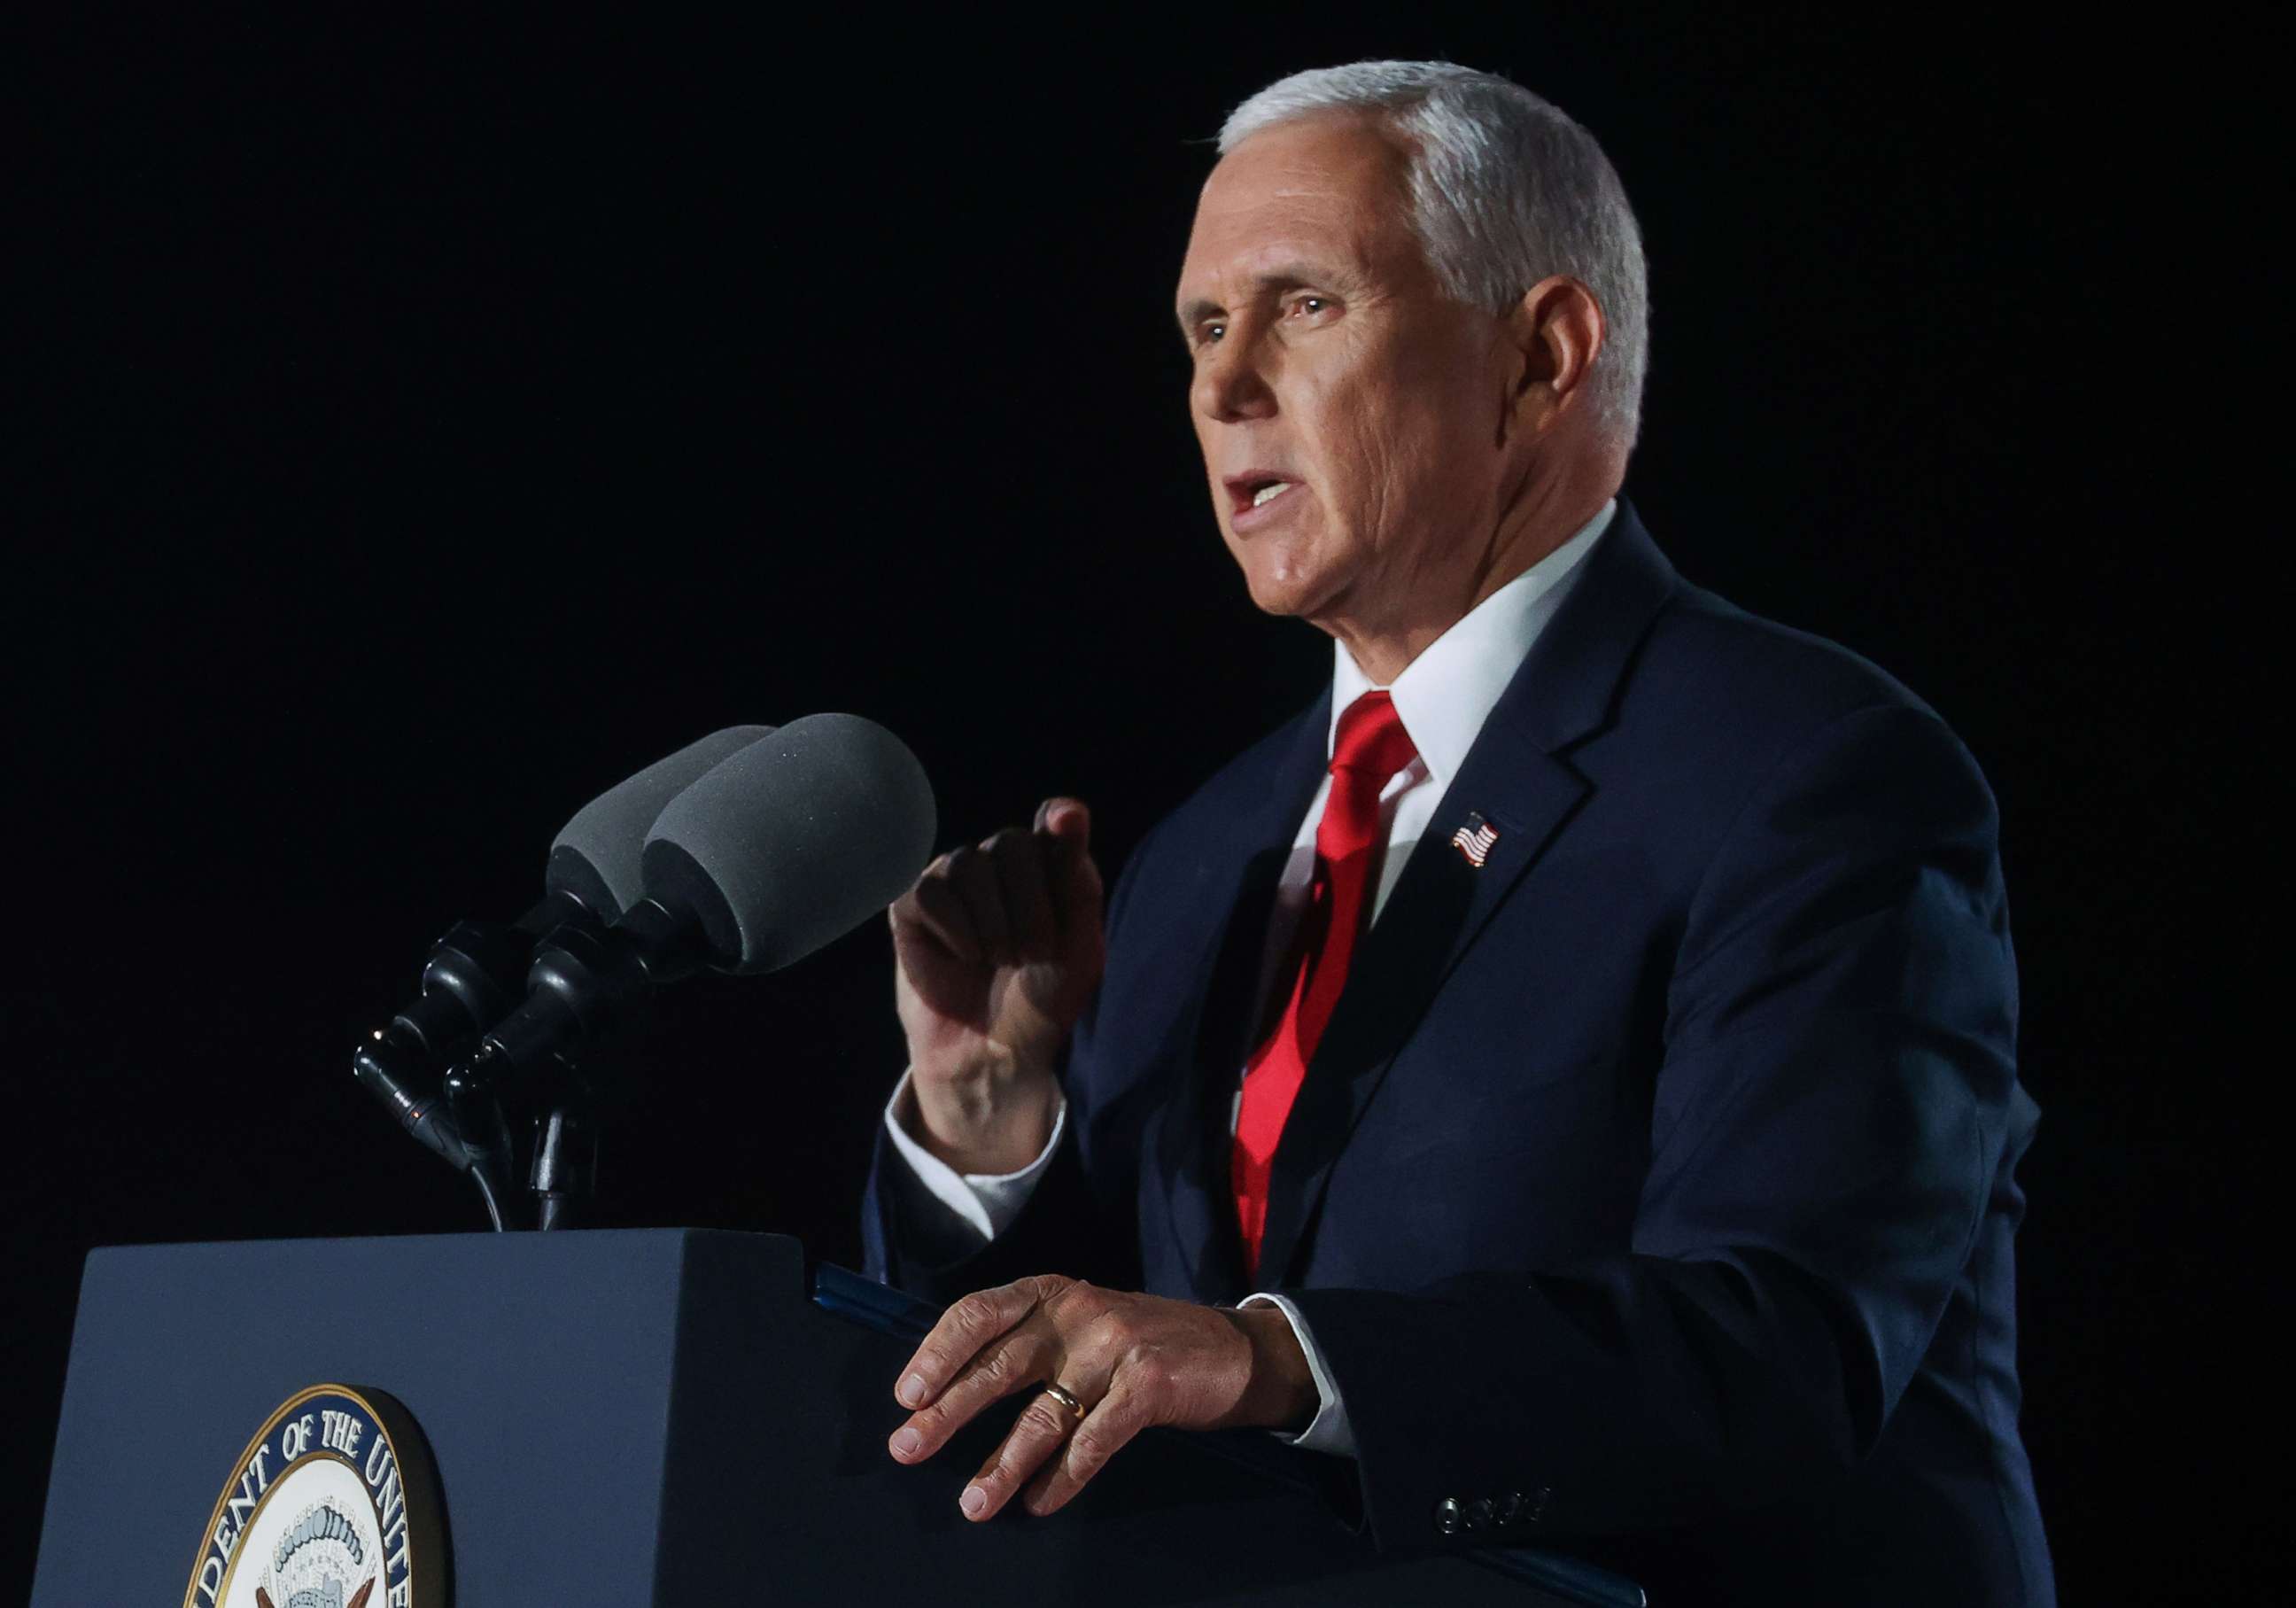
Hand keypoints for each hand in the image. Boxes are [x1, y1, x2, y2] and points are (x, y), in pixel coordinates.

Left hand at [885, 1275, 1316, 1520]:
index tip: (907, 1394)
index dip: (938, 1352)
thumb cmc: (1142, 1344)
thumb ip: (1028, 1344)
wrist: (1235, 1351)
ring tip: (973, 1504)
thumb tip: (948, 1394)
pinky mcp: (1149, 1384)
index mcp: (1052, 1293)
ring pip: (1044, 1412)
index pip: (979, 1313)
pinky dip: (1064, 1477)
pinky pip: (1094, 1440)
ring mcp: (1115, 1346)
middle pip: (999, 1364)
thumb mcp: (1081, 1325)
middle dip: (948, 1410)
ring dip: (1003, 1463)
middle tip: (907, 1448)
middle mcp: (1078, 1312)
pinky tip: (1040, 1503)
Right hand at [890, 799, 1103, 1173]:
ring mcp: (953, 879)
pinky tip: (963, 957)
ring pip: (967, 866)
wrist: (995, 1052)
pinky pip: (929, 892)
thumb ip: (1077, 881)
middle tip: (1029, 956)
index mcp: (1048, 866)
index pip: (1055, 822)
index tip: (1062, 832)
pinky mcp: (913, 905)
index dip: (1057, 832)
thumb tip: (1069, 806)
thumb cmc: (1043, 1000)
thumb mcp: (1079, 949)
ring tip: (995, 961)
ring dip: (991, 927)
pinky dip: (954, 931)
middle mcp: (1000, 862)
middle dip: (1028, 911)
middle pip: (1011, 845)